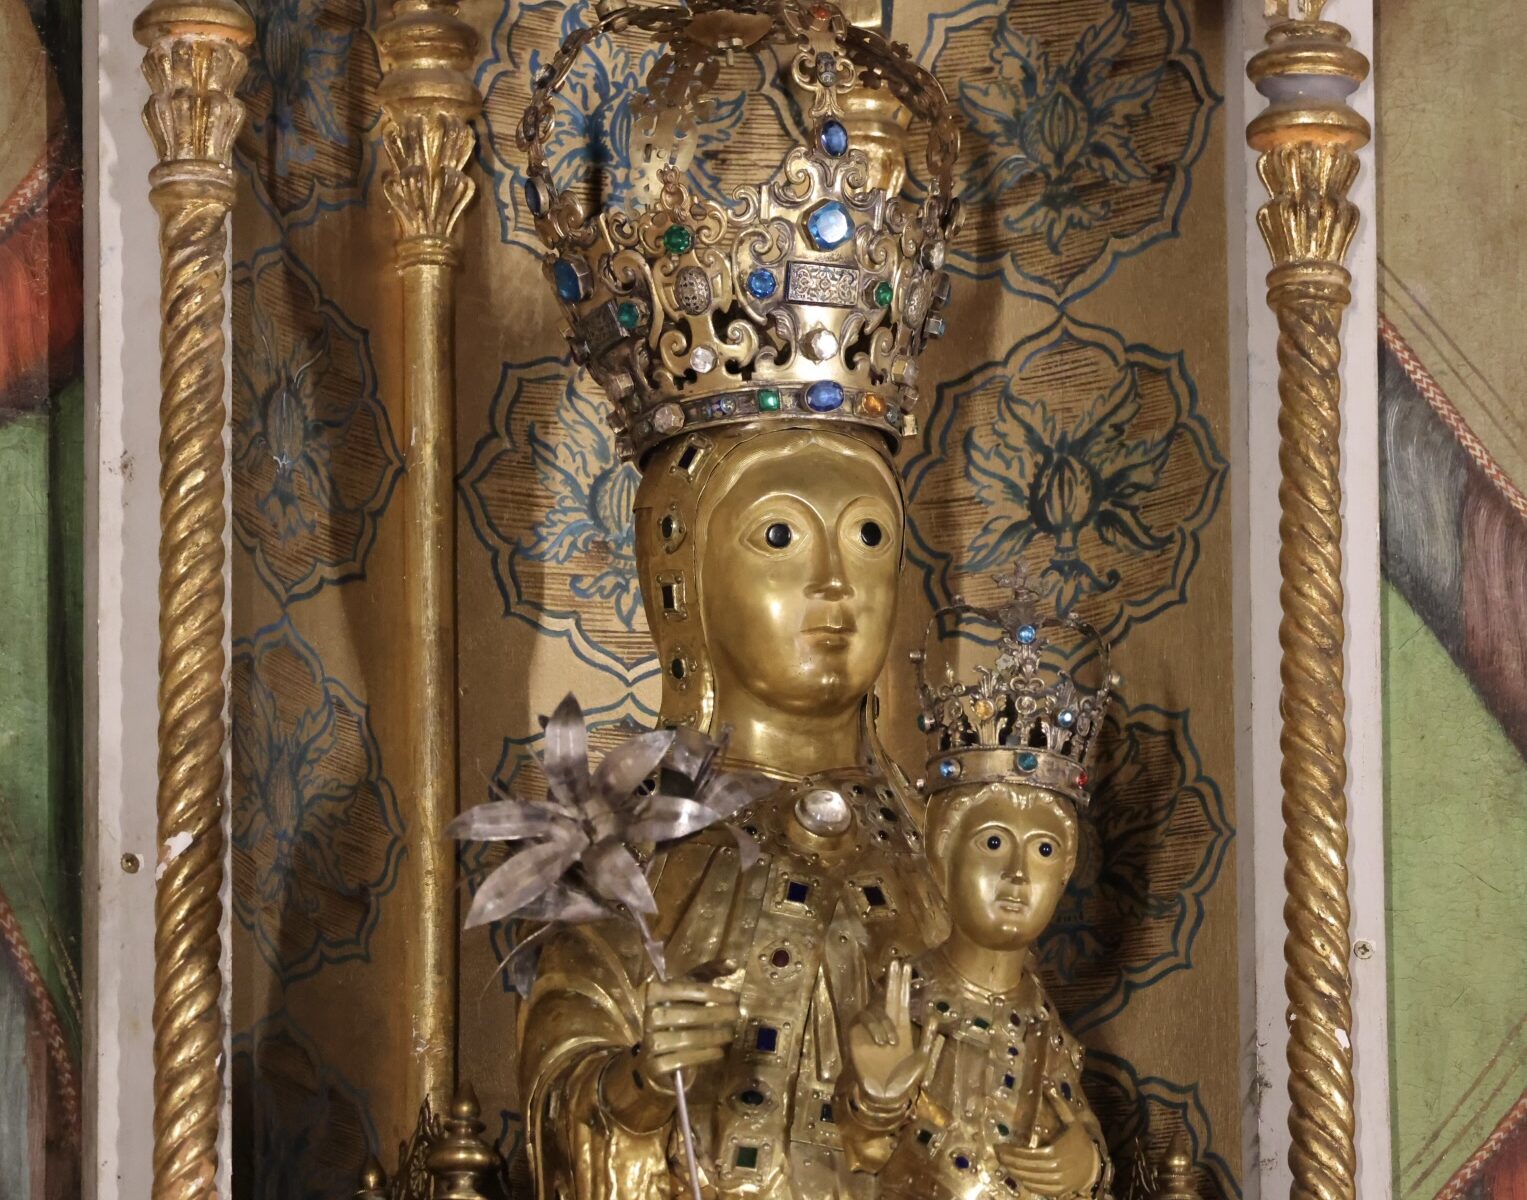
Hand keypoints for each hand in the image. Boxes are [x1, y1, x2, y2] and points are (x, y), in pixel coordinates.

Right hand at [636, 978, 740, 1091]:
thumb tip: (734, 963)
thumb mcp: (687, 991)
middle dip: (716, 1014)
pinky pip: (682, 1060)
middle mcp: (648, 1016)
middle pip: (686, 1014)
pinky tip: (719, 1052)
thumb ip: (707, 975)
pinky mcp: (654, 1065)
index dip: (711, 992)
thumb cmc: (675, 1014)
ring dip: (712, 1036)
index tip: (734, 997)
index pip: (685, 988)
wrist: (653, 1055)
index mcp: (654, 992)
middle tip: (736, 1015)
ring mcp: (650, 1042)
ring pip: (685, 1038)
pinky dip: (703, 1056)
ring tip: (730, 1034)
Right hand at [846, 959, 941, 1110]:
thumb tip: (933, 1015)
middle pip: (888, 996)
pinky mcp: (856, 1036)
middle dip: (892, 980)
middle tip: (895, 963)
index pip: (902, 1000)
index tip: (906, 967)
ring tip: (892, 1043)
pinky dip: (875, 1028)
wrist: (886, 1097)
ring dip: (886, 1022)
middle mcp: (887, 1026)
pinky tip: (882, 1041)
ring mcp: (871, 1030)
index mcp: (902, 1029)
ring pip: (877, 1010)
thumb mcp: (922, 1060)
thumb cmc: (905, 1081)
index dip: (903, 984)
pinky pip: (863, 1021)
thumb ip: (927, 1038)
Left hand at [994, 1085, 1099, 1196]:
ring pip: (1031, 1179)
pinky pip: (1038, 1189)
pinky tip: (1017, 1174)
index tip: (999, 1147)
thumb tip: (1046, 1082)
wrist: (1094, 1164)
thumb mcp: (1071, 1120)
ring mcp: (1058, 1182)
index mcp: (1057, 1151)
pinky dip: (1026, 1182)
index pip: (1028, 1155)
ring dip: (1014, 1172)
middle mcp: (1056, 1168)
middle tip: (997, 1155)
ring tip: (1003, 1163)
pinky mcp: (1058, 1191)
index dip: (1012, 1152)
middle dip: (1009, 1162)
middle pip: (1027, 1168)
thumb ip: (1058, 1103)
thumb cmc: (1079, 1140)